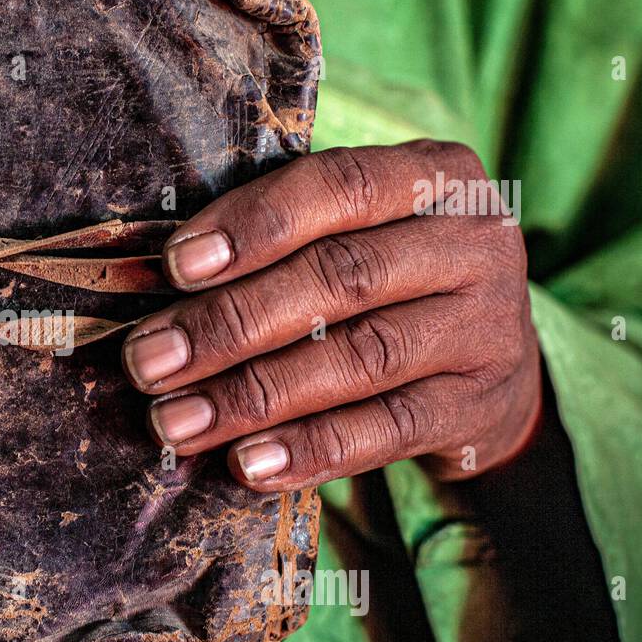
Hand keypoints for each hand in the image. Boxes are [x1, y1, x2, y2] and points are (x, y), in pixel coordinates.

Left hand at [121, 140, 540, 488]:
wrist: (494, 369)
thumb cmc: (390, 283)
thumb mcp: (358, 235)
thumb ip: (282, 239)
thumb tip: (157, 280)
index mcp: (434, 175)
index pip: (337, 187)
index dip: (252, 226)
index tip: (175, 267)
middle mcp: (475, 242)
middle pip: (340, 278)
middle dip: (230, 323)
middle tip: (148, 362)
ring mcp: (487, 326)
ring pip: (359, 358)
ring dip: (255, 395)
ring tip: (177, 423)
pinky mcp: (479, 406)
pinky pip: (388, 430)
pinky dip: (313, 449)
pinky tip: (249, 465)